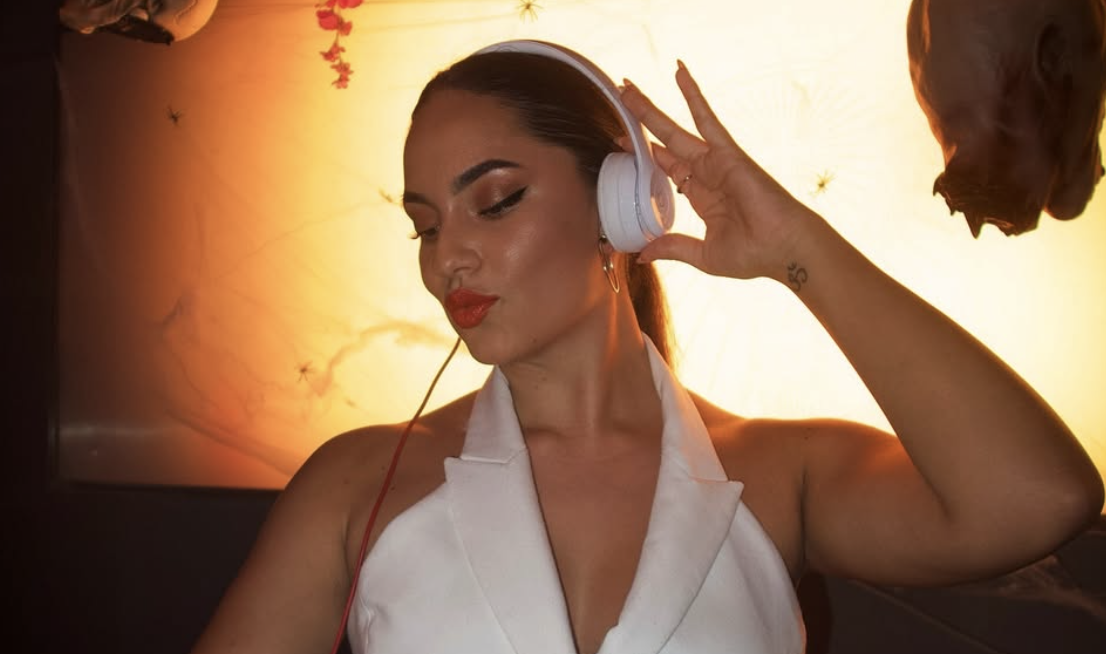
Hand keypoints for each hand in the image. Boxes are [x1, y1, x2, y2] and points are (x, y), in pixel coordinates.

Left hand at [621, 61, 820, 280]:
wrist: (783, 250)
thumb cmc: (754, 256)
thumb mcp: (702, 255)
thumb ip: (672, 248)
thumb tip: (642, 254)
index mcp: (702, 197)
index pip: (667, 168)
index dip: (645, 154)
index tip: (620, 143)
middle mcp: (707, 174)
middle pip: (666, 142)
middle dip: (641, 122)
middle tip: (620, 98)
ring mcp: (716, 161)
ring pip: (675, 129)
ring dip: (650, 109)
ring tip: (626, 87)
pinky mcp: (727, 153)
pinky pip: (706, 118)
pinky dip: (693, 95)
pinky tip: (679, 73)